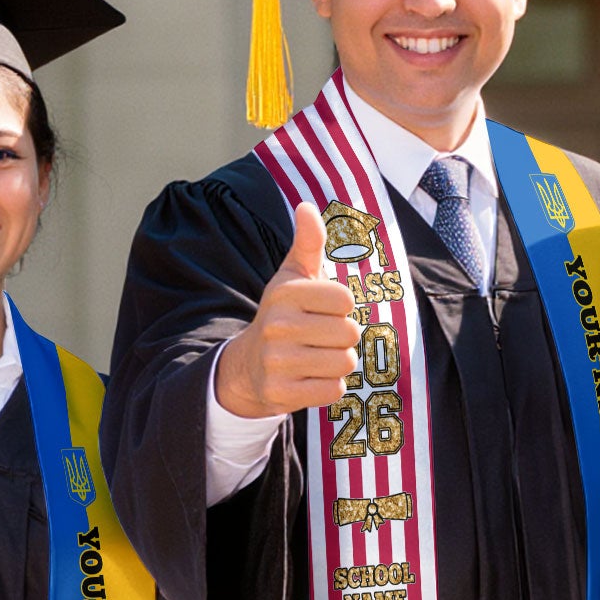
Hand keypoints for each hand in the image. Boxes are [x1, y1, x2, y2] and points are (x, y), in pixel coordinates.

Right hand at [212, 202, 361, 418]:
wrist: (249, 365)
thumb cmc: (283, 314)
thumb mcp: (293, 277)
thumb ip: (308, 243)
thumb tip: (306, 206)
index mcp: (285, 293)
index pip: (345, 299)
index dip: (341, 307)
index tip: (321, 310)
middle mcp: (278, 325)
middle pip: (350, 332)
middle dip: (343, 337)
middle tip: (320, 337)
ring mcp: (277, 362)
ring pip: (345, 362)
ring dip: (338, 362)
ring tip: (316, 356)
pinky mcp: (281, 393)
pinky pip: (334, 390)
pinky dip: (329, 386)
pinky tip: (310, 377)